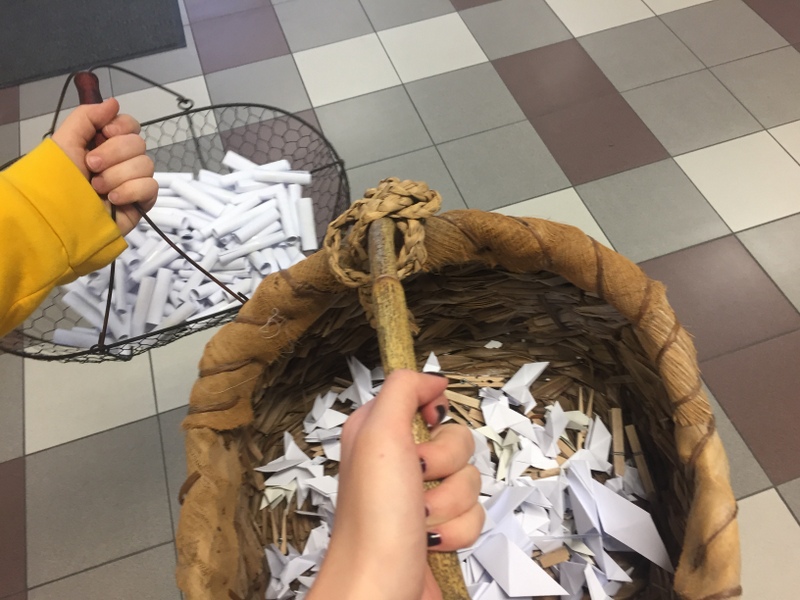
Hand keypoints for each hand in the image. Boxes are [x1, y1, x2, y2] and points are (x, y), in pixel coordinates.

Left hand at [51, 98, 156, 235]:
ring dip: (117, 176)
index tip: (105, 134)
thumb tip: (114, 102)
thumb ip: (87, 117)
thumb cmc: (58, 180)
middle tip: (91, 167)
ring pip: (146, 164)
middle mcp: (121, 160)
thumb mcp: (65, 142)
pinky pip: (150, 187)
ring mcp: (133, 181)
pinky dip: (131, 191)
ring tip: (97, 188)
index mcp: (104, 144)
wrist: (60, 218)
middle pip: (139, 143)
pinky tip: (113, 200)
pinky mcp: (142, 202)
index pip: (130, 125)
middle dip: (113, 154)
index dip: (121, 127)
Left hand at [309, 371, 482, 599]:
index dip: (432, 414)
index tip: (427, 427)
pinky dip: (457, 530)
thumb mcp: (378, 433)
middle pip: (457, 439)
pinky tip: (430, 541)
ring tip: (420, 517)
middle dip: (446, 464)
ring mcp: (421, 496)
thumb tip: (433, 379)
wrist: (380, 587)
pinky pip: (474, 515)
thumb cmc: (372, 518)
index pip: (423, 398)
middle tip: (418, 480)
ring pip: (470, 479)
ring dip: (450, 502)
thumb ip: (403, 390)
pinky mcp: (440, 528)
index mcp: (379, 431)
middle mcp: (400, 461)